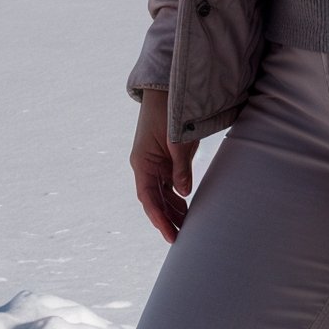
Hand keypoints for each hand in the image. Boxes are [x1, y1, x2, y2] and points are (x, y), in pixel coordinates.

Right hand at [129, 88, 198, 243]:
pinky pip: (169, 184)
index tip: (169, 234)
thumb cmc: (168, 111)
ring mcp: (155, 163)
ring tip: (186, 228)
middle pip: (155, 200)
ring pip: (162, 194)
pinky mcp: (165, 159)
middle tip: (180, 239)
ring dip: (173, 210)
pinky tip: (186, 207)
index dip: (158, 218)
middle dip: (166, 219)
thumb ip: (180, 166)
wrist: (166, 89)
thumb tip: (184, 192)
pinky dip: (177, 196)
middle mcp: (146, 166)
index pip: (148, 198)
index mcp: (142, 163)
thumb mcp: (176, 139)